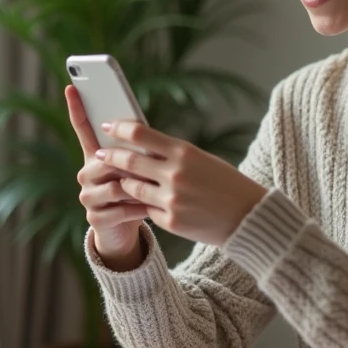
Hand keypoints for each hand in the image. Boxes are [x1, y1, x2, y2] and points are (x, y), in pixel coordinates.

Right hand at [65, 85, 147, 270]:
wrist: (130, 226)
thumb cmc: (139, 189)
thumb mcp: (140, 166)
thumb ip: (137, 150)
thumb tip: (143, 139)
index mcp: (96, 155)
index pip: (83, 127)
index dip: (77, 108)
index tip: (72, 87)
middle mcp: (86, 173)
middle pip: (104, 159)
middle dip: (128, 164)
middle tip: (149, 168)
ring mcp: (87, 195)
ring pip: (112, 185)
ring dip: (135, 188)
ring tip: (152, 191)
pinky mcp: (94, 218)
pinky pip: (117, 209)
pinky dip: (136, 209)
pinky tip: (148, 209)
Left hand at [96, 120, 268, 246]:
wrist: (248, 217)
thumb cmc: (226, 183)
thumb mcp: (201, 159)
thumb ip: (173, 154)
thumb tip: (142, 147)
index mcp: (184, 152)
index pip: (140, 134)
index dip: (119, 128)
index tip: (107, 126)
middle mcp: (175, 174)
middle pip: (128, 161)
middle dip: (110, 156)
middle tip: (99, 153)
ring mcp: (171, 200)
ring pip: (131, 188)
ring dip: (122, 182)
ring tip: (118, 178)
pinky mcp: (170, 222)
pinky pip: (146, 209)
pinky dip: (143, 204)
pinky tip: (142, 201)